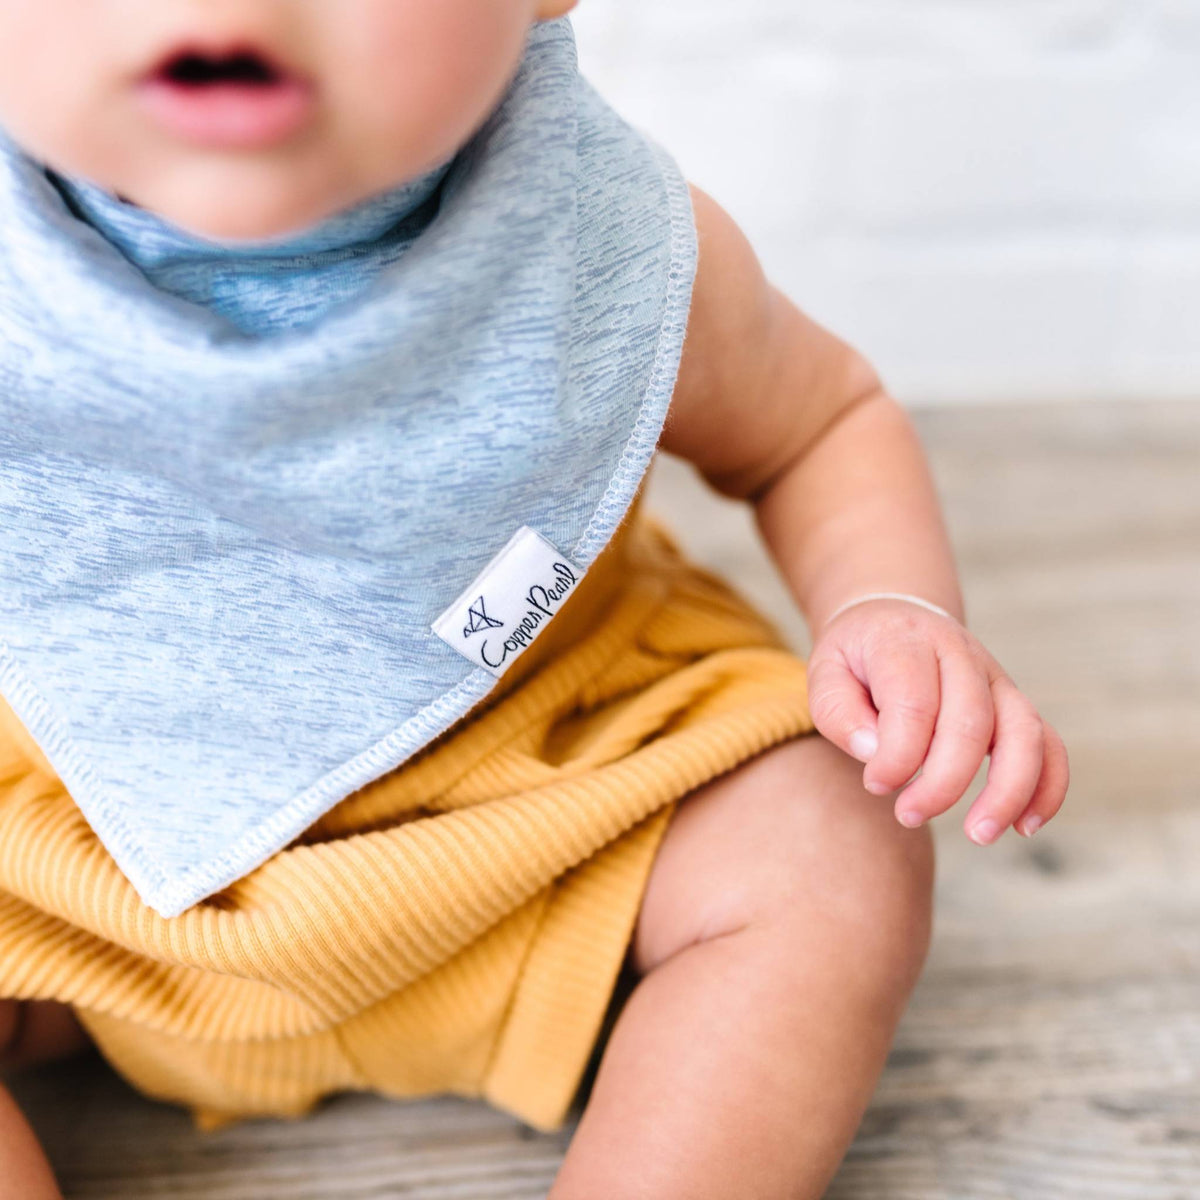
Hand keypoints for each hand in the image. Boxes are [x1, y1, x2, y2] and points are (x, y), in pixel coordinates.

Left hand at [807, 598, 1068, 842]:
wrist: (894, 617)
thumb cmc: (856, 656)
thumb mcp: (825, 670)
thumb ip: (838, 711)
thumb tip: (875, 752)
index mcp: (908, 642)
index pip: (915, 704)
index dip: (898, 756)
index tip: (875, 785)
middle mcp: (960, 654)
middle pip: (971, 723)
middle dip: (944, 783)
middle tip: (908, 815)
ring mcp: (996, 678)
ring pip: (1024, 733)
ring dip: (1008, 791)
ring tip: (979, 835)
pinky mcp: (1014, 703)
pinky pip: (1048, 744)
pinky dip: (1048, 786)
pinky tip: (1025, 826)